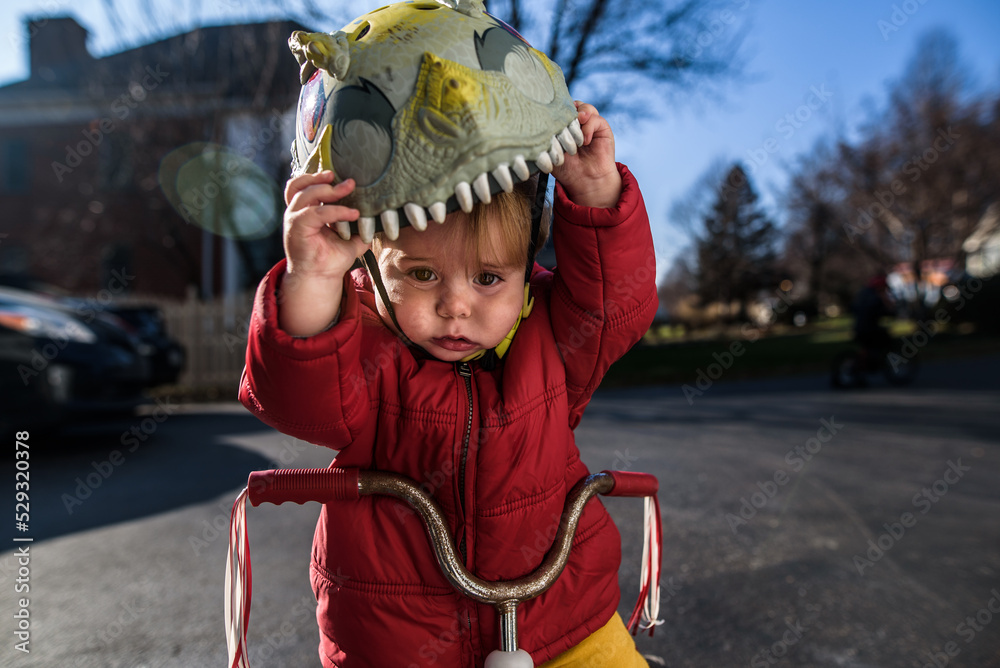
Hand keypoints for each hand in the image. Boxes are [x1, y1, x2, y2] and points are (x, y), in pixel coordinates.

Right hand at [278, 171, 368, 335]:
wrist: (320, 278)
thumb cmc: (332, 258)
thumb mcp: (350, 238)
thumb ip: (360, 225)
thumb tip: (379, 216)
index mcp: (306, 210)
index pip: (307, 184)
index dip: (320, 176)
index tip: (343, 175)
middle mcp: (297, 211)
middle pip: (304, 185)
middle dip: (324, 178)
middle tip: (349, 180)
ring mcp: (294, 218)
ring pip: (308, 194)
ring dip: (330, 190)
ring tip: (349, 187)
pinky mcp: (296, 227)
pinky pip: (317, 213)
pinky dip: (336, 211)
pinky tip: (353, 213)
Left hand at [551, 102, 621, 207]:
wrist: (585, 181)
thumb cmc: (567, 169)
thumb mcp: (552, 151)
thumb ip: (550, 136)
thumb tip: (544, 121)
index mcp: (564, 126)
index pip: (560, 109)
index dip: (556, 109)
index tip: (550, 116)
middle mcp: (578, 123)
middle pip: (573, 104)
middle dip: (568, 109)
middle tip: (564, 119)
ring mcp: (590, 125)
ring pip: (585, 108)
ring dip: (580, 115)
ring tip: (577, 126)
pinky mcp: (602, 128)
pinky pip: (596, 119)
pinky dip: (589, 127)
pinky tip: (585, 141)